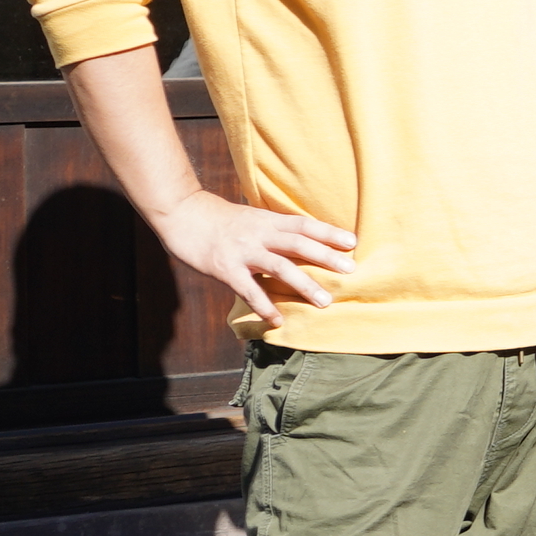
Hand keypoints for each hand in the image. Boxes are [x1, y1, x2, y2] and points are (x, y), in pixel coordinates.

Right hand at [160, 187, 354, 317]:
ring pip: (280, 267)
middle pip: (298, 244)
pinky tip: (277, 321)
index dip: (328, 232)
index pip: (304, 224)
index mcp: (268, 220)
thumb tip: (300, 241)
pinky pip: (249, 290)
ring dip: (304, 285)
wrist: (182, 214)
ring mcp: (243, 252)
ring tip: (325, 302)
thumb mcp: (252, 217)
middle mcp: (259, 234)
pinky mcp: (225, 268)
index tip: (353, 241)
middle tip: (351, 270)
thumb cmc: (219, 219)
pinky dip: (264, 306)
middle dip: (326, 257)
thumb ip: (274, 229)